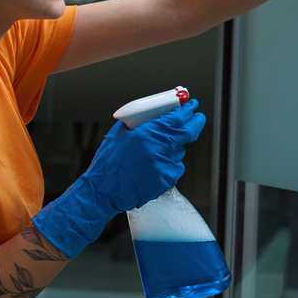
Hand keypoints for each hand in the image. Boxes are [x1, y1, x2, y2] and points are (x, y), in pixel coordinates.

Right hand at [31, 101, 204, 258]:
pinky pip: (175, 167)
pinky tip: (153, 166)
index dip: (188, 110)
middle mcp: (158, 149)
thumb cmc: (107, 164)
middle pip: (188, 132)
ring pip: (180, 150)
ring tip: (155, 152)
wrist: (103, 192)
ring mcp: (164, 165)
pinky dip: (169, 163)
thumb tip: (154, 113)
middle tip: (195, 118)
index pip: (177, 117)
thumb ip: (137, 122)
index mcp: (146, 134)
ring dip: (174, 146)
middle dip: (195, 123)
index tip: (191, 105)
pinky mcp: (167, 179)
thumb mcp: (118, 135)